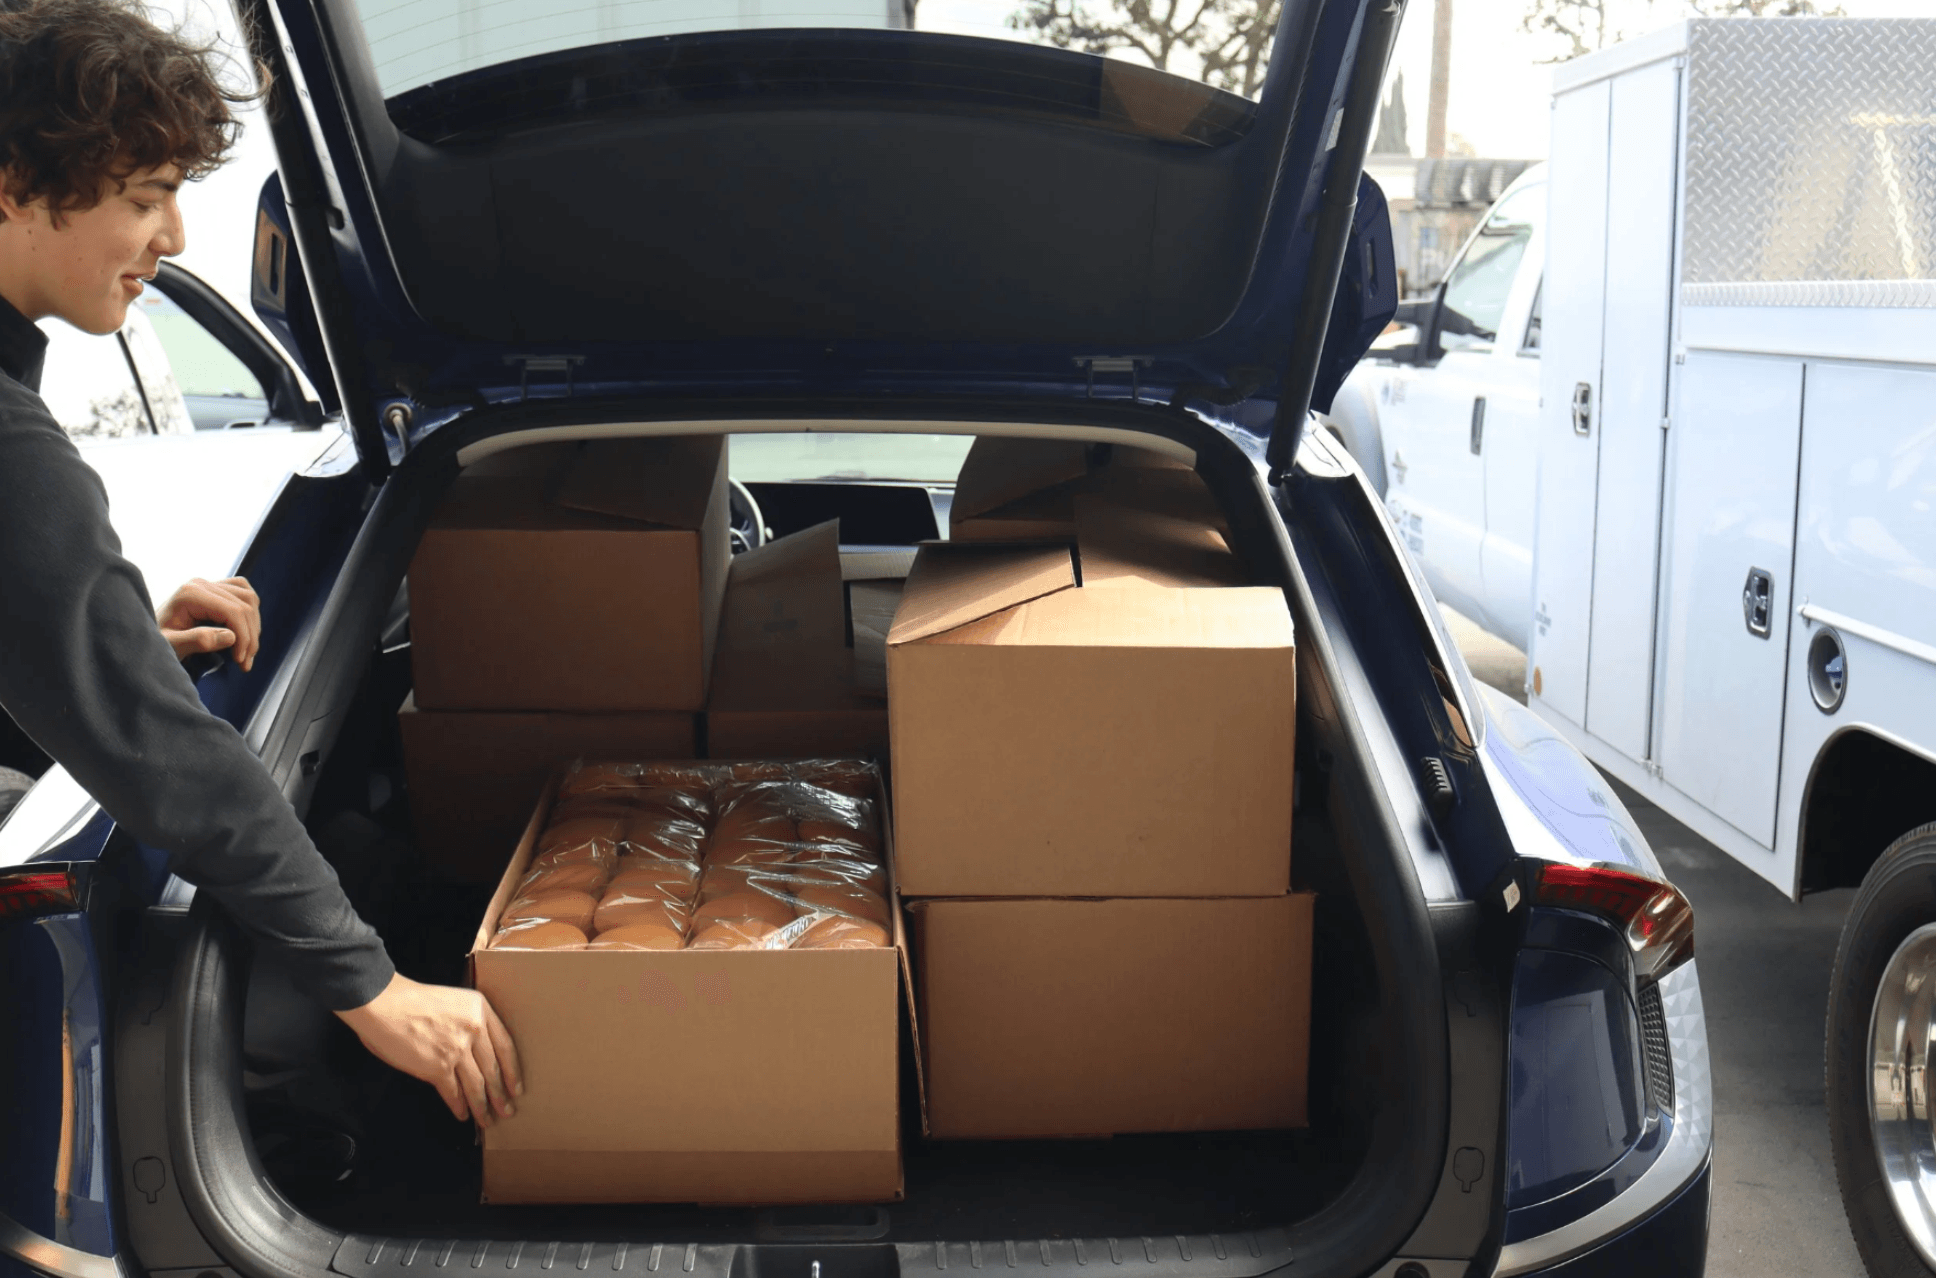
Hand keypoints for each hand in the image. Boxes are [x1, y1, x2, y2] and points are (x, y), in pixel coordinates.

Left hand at [157, 576, 260, 670]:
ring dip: (254, 627)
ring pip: (249, 598)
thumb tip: (231, 637)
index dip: (243, 636)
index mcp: (190, 593)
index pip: (233, 610)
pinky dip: (250, 613)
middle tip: (245, 662)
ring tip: (246, 652)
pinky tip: (244, 632)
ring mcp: (208, 584)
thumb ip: (197, 641)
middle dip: (250, 636)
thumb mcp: (171, 646)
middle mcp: (201, 584)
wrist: (143, 638)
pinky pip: (244, 593)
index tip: (240, 661)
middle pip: (245, 605)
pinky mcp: (215, 589)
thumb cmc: (154, 643)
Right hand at [335, 973, 522, 1125]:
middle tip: (507, 1111)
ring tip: (487, 1120)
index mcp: (480, 1009)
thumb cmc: (412, 1000)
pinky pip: (453, 1092)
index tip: (516, 1087)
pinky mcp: (437, 1067)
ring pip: (476, 1085)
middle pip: (493, 1069)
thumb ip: (468, 1023)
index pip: (506, 1046)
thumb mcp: (454, 1001)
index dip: (513, 1071)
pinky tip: (463, 1114)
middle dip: (500, 1095)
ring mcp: (457, 1050)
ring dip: (482, 1106)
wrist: (384, 1002)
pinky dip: (459, 1106)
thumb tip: (475, 1053)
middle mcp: (474, 1030)